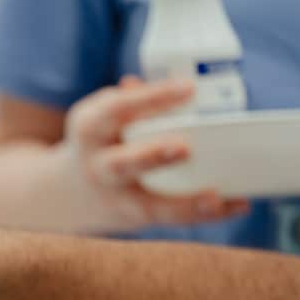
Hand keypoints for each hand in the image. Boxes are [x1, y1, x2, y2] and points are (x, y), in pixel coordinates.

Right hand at [63, 76, 249, 229]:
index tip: (188, 88)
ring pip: (148, 205)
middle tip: (184, 148)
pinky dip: (204, 212)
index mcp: (89, 128)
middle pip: (123, 164)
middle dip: (151, 157)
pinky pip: (171, 218)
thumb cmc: (99, 143)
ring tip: (215, 197)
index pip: (117, 110)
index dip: (151, 98)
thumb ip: (135, 101)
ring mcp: (114, 197)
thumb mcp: (102, 117)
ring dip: (182, 202)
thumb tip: (177, 80)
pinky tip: (236, 205)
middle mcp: (98, 166)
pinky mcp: (134, 218)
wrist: (64, 192)